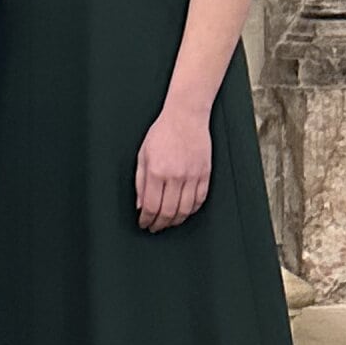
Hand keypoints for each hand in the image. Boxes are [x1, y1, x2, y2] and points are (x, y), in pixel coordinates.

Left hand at [135, 105, 210, 232]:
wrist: (186, 116)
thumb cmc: (162, 133)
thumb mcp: (143, 155)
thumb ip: (140, 182)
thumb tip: (140, 205)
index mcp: (157, 171)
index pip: (151, 206)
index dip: (147, 220)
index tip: (144, 223)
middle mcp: (175, 176)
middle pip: (168, 212)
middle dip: (160, 224)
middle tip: (155, 227)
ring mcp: (193, 176)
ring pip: (186, 210)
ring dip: (176, 221)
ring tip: (168, 222)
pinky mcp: (205, 174)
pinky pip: (200, 200)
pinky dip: (192, 210)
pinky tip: (184, 211)